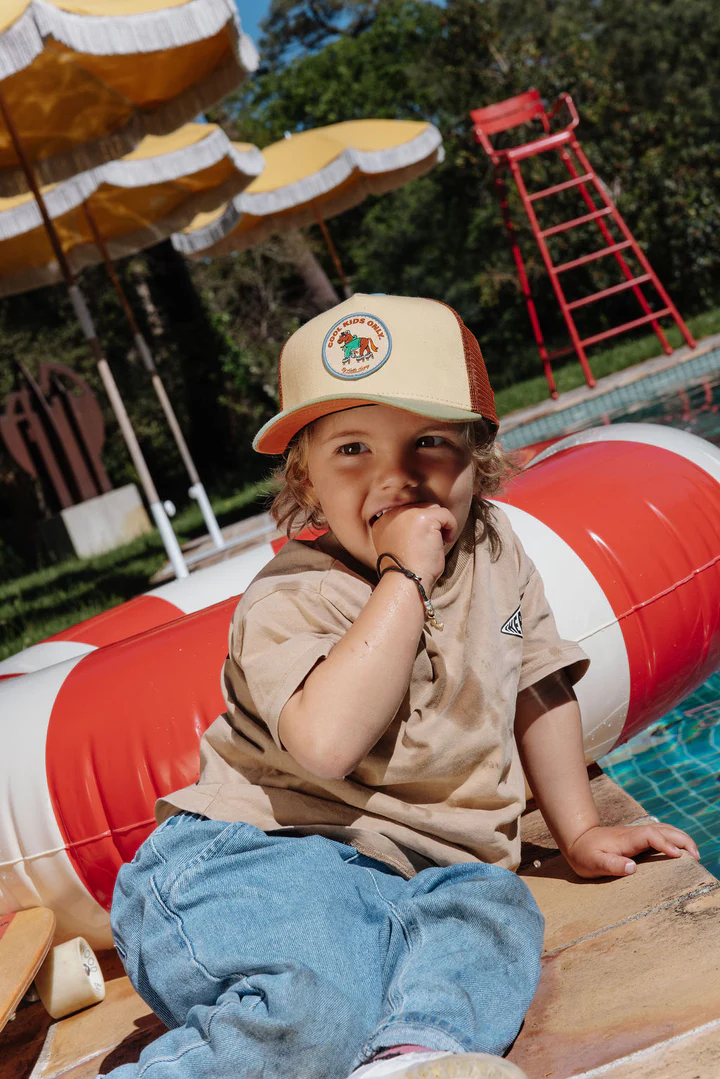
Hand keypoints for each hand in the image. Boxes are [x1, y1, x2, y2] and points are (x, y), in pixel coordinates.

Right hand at [371, 502, 456, 593]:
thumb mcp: (398, 545)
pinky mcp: (423, 518)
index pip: (408, 511)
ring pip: (433, 509)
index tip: (422, 543)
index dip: (420, 526)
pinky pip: (445, 514)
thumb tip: (428, 521)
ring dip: (440, 525)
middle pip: (421, 508)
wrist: (406, 581)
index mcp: (383, 521)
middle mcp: (392, 513)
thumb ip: (404, 530)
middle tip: (431, 544)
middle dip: (431, 524)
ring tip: (437, 543)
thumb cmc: (406, 569)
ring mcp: (407, 514)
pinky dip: (451, 527)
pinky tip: (445, 541)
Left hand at [566, 822, 700, 878]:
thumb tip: (632, 867)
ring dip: (681, 838)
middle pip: (663, 829)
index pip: (650, 835)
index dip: (665, 844)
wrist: (577, 839)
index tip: (678, 856)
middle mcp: (634, 833)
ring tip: (694, 854)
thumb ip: (611, 865)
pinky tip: (681, 850)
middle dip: (682, 839)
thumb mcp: (592, 863)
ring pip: (664, 829)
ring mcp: (637, 834)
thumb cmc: (584, 854)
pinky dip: (674, 838)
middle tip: (696, 856)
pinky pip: (661, 834)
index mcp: (626, 839)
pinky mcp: (638, 838)